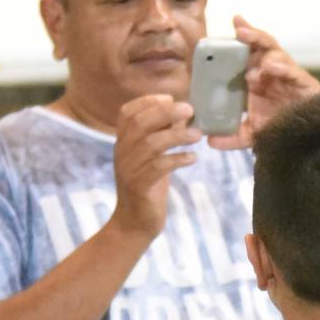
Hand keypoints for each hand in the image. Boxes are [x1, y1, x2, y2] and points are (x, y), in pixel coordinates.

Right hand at [109, 94, 201, 240]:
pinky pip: (158, 167)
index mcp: (123, 141)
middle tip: (190, 109)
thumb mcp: (154, 156)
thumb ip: (164, 134)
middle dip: (166, 112)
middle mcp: (122, 151)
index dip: (148, 101)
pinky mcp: (139, 186)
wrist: (134, 222)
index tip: (170, 97)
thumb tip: (183, 112)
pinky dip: (177, 159)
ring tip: (197, 135)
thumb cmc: (148, 184)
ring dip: (177, 135)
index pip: (127, 112)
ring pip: (150, 143)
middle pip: (140, 123)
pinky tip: (192, 158)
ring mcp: (129, 169)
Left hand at [207, 15, 319, 149]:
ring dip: (264, 48)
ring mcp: (289, 76)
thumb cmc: (280, 129)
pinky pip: (294, 72)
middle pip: (262, 46)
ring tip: (252, 49)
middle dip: (251, 34)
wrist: (306, 141)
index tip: (233, 22)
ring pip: (277, 53)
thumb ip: (231, 136)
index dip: (241, 37)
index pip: (248, 52)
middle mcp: (273, 72)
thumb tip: (208, 140)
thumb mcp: (251, 133)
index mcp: (259, 77)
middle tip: (239, 29)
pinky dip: (282, 68)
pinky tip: (270, 67)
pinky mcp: (306, 84)